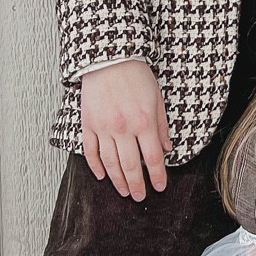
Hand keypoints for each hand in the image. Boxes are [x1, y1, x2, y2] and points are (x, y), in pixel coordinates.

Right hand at [81, 60, 171, 199]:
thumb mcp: (157, 99)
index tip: (159, 186)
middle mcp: (123, 128)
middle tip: (139, 197)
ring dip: (117, 180)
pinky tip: (102, 176)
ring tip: (123, 191)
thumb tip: (167, 149)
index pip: (152, 158)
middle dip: (136, 185)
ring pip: (110, 163)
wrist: (109, 58)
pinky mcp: (89, 124)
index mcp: (144, 122)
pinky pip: (91, 151)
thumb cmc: (135, 74)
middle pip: (130, 166)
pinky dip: (96, 166)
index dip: (157, 176)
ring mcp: (103, 127)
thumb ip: (161, 126)